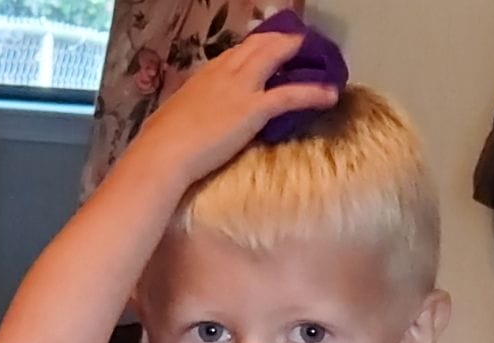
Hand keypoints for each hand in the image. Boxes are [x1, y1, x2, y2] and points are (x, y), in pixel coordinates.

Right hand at [130, 32, 338, 187]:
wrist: (164, 152)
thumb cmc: (163, 140)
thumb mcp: (178, 115)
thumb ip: (193, 110)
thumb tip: (192, 120)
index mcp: (206, 73)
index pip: (237, 52)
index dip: (257, 47)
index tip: (269, 47)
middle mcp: (225, 71)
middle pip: (259, 45)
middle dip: (281, 40)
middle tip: (300, 41)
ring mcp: (241, 87)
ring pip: (275, 57)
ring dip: (298, 53)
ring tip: (320, 56)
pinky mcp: (254, 108)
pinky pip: (290, 95)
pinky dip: (313, 92)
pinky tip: (330, 94)